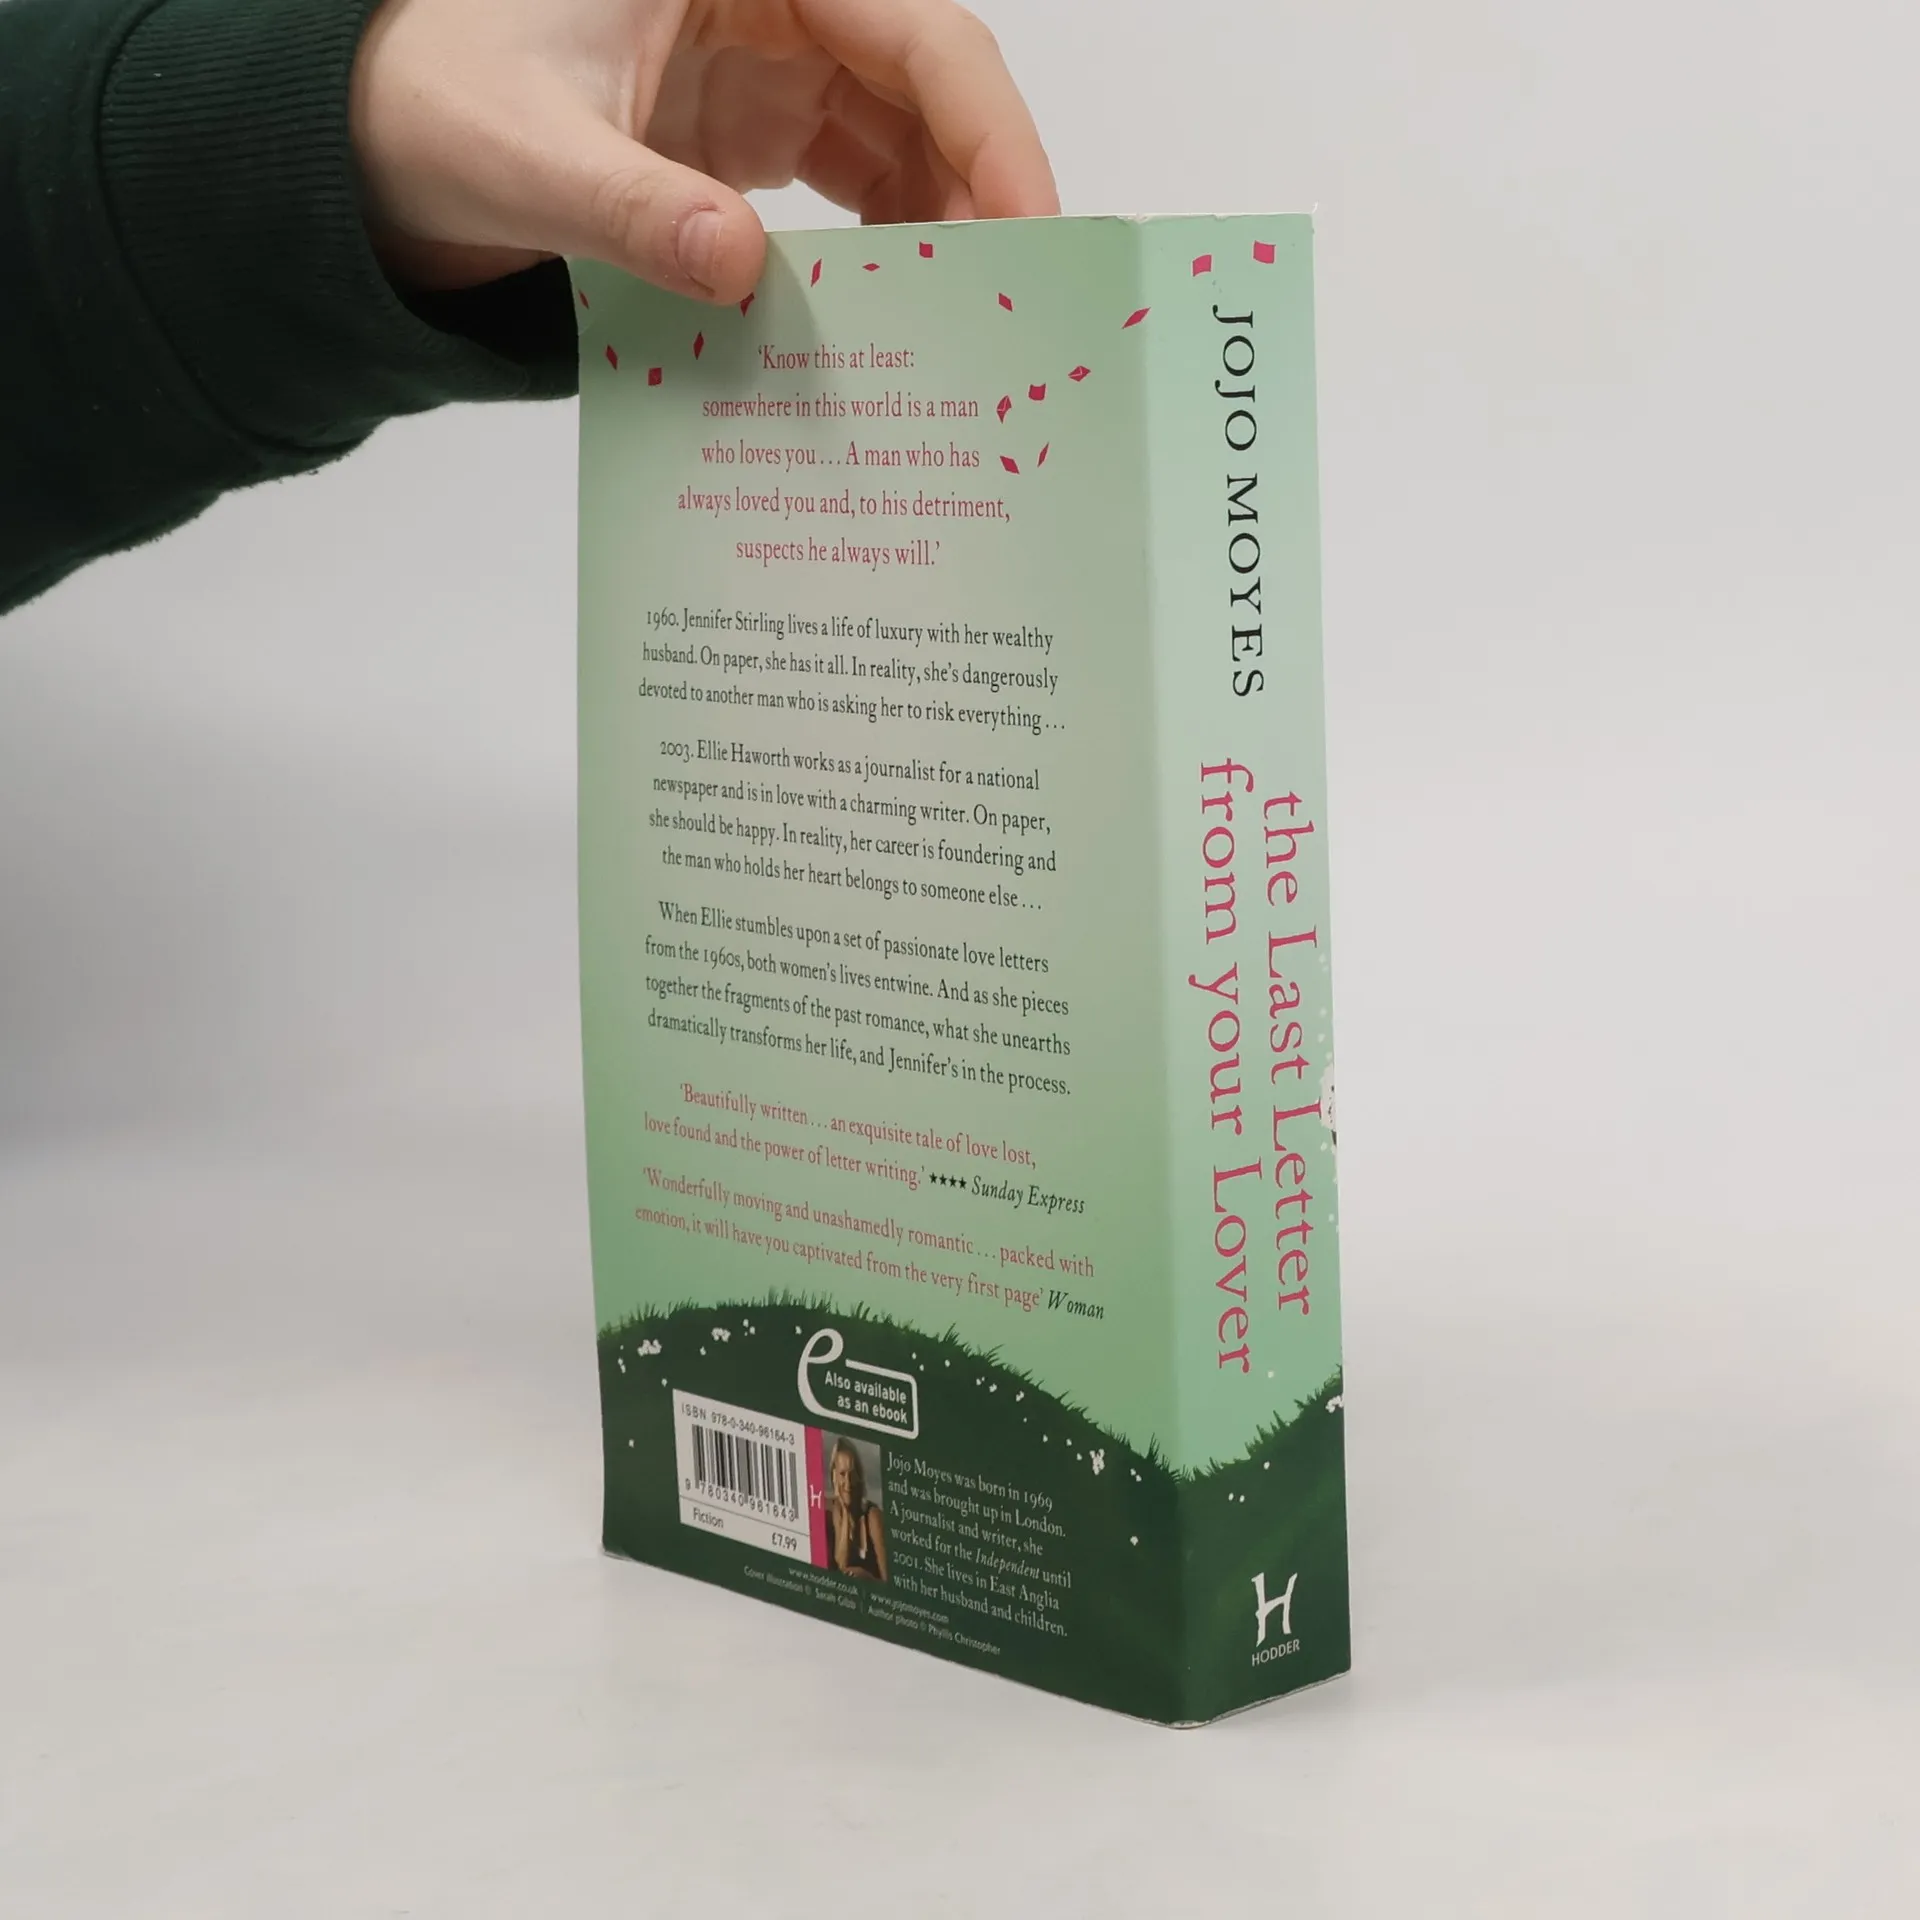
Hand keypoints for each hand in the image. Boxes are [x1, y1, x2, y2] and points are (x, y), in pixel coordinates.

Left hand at [349, 0, 1058, 301]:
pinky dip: (882, 253)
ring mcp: (771, 69)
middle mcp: (775, 2)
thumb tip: (740, 267)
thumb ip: (630, 209)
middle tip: (1016, 307)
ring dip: (939, 232)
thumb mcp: (525, 154)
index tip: (1029, 224)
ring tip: (961, 331)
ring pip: (904, 141)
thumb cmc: (433, 103)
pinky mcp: (755, 135)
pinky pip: (855, 187)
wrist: (382, 142)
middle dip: (981, 190)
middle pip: (929, 87)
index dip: (989, 124)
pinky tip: (891, 320)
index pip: (913, 29)